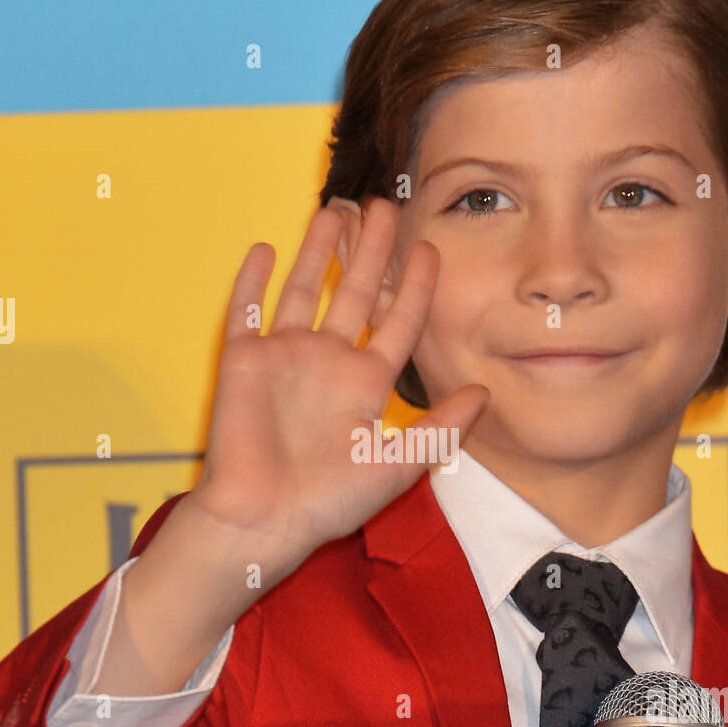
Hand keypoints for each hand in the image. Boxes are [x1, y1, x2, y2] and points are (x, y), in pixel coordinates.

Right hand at [182, 196, 488, 573]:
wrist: (262, 520)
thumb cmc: (328, 503)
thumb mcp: (397, 465)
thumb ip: (440, 427)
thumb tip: (485, 392)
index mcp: (365, 385)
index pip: (398, 322)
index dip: (416, 286)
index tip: (430, 249)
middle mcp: (328, 363)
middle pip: (353, 293)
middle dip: (370, 251)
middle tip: (386, 206)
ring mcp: (285, 358)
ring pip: (303, 290)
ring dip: (318, 250)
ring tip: (332, 209)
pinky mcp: (242, 361)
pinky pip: (247, 311)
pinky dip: (252, 281)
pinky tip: (264, 247)